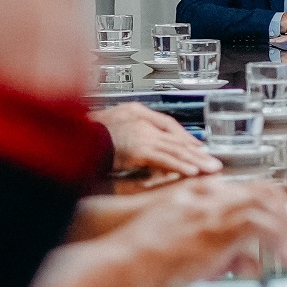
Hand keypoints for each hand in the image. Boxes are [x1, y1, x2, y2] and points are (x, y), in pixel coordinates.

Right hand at [13, 179, 286, 286]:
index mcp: (197, 193)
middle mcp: (210, 195)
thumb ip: (220, 253)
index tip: (281, 216)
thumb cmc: (139, 258)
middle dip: (283, 213)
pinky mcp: (220, 227)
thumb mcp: (183, 247)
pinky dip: (282, 243)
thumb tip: (249, 264)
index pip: (244, 187)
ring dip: (285, 230)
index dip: (268, 200)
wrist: (121, 260)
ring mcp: (215, 209)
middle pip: (261, 192)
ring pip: (268, 207)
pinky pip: (264, 228)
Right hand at [93, 102, 221, 176]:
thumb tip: (144, 144)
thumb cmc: (86, 132)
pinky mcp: (138, 150)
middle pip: (177, 140)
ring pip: (175, 149)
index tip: (198, 148)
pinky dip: (179, 166)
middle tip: (214, 163)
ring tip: (209, 170)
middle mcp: (143, 123)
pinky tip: (191, 172)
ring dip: (194, 161)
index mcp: (137, 114)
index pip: (169, 126)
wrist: (72, 137)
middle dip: (197, 153)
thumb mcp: (110, 123)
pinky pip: (163, 159)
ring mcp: (142, 137)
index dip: (185, 139)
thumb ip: (129, 128)